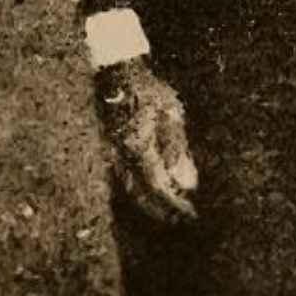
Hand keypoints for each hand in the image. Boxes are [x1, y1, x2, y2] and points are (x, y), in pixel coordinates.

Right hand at [96, 60, 198, 224]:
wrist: (116, 74)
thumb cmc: (148, 90)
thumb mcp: (171, 113)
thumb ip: (178, 150)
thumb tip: (187, 185)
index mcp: (138, 146)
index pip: (157, 187)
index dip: (174, 205)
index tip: (190, 214)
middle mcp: (118, 156)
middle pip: (139, 196)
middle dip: (161, 211)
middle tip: (181, 221)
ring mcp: (108, 155)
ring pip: (127, 191)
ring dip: (148, 206)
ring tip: (169, 214)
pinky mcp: (104, 153)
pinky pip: (119, 181)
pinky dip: (136, 193)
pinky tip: (149, 196)